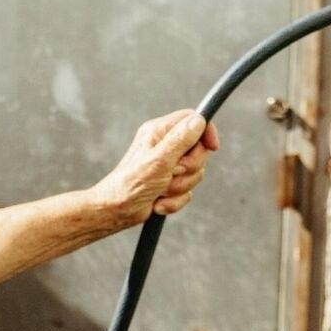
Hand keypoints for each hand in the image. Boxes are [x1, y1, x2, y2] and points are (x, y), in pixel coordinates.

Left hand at [91, 108, 218, 225]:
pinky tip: (159, 201)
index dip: (206, 132)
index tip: (212, 147)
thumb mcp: (160, 159)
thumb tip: (199, 121)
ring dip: (180, 186)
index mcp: (160, 131)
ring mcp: (168, 165)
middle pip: (199, 150)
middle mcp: (165, 145)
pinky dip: (175, 200)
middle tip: (172, 173)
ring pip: (195, 173)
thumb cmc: (131, 183)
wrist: (118, 211)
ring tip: (161, 189)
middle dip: (190, 167)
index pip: (193, 120)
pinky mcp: (169, 183)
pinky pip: (187, 191)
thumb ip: (180, 139)